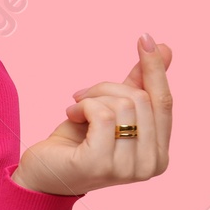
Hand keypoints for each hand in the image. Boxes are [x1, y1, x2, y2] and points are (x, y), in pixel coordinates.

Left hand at [11, 33, 173, 195]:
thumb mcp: (112, 110)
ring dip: (92, 98)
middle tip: (83, 97)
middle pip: (141, 99)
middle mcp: (151, 165)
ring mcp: (128, 169)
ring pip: (123, 104)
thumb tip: (166, 48)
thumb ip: (138, 85)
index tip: (145, 37)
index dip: (155, 69)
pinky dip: (83, 106)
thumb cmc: (78, 142)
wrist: (43, 172)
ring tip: (76, 110)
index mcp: (159, 155)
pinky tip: (71, 115)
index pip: (164, 102)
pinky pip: (103, 114)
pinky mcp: (101, 164)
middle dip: (107, 88)